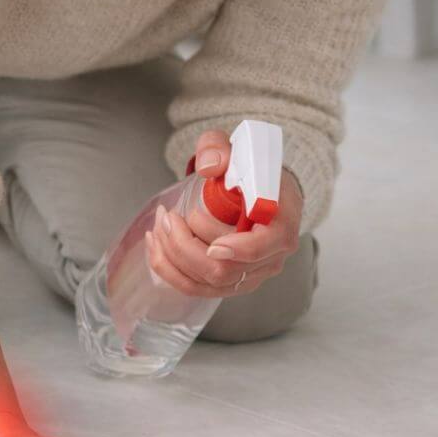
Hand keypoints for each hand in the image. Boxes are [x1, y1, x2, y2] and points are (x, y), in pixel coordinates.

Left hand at [145, 129, 304, 299]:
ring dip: (173, 255)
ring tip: (160, 224)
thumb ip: (220, 148)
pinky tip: (156, 244)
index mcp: (281, 226)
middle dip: (184, 244)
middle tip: (168, 215)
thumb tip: (208, 166)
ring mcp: (250, 275)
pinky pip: (196, 288)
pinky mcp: (229, 283)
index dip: (235, 247)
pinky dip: (169, 269)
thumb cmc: (253, 170)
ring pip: (206, 281)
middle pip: (224, 269)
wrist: (261, 189)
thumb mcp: (238, 148)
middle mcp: (270, 259)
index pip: (262, 247)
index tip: (205, 234)